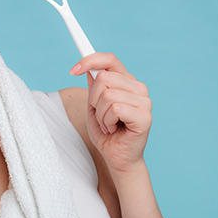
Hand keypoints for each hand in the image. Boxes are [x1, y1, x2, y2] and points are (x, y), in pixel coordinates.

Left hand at [70, 53, 151, 173]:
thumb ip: (94, 87)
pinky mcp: (145, 116)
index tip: (72, 70)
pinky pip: (115, 109)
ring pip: (107, 94)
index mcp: (127, 81)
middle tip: (100, 115)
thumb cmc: (107, 132)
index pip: (109, 59)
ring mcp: (144, 101)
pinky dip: (107, 122)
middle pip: (104, 77)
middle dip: (93, 99)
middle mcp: (138, 87)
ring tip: (108, 125)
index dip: (89, 60)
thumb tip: (89, 69)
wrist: (117, 157)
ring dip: (100, 114)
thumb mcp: (94, 106)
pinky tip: (113, 129)